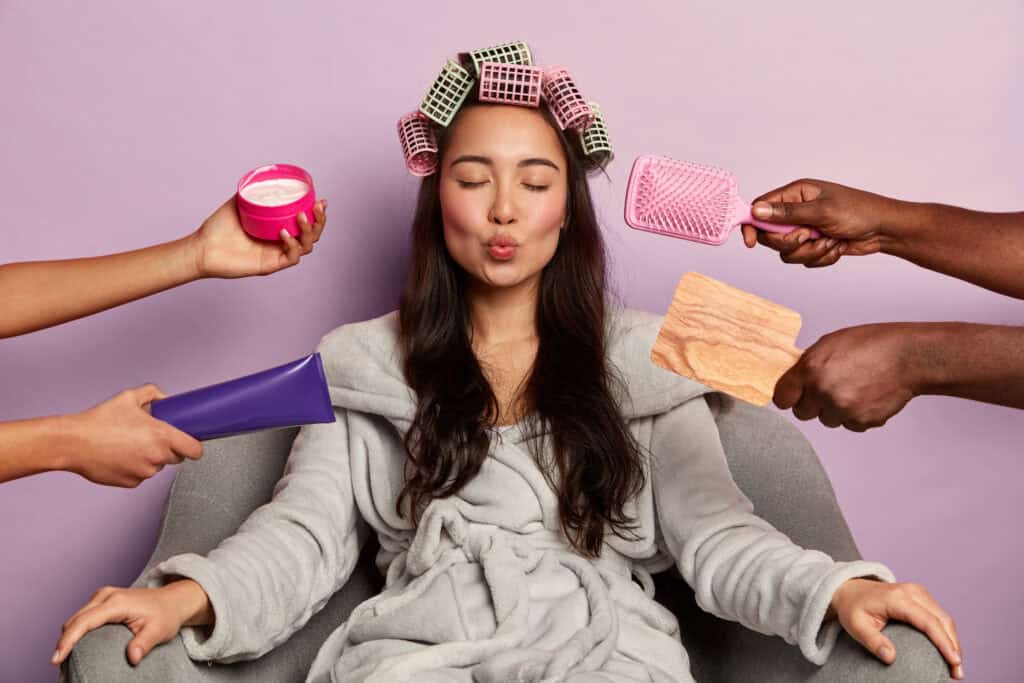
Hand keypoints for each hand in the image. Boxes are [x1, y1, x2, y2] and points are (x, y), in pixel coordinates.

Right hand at [52, 580, 208, 667]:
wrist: (173, 600)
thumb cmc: (166, 615)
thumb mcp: (159, 630)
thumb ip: (144, 643)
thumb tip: (132, 658)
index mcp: (117, 602)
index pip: (84, 622)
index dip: (68, 640)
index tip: (56, 658)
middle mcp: (106, 595)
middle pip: (75, 620)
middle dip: (64, 642)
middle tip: (59, 665)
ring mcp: (102, 595)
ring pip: (76, 618)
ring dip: (68, 636)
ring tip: (64, 658)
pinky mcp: (102, 600)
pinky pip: (82, 616)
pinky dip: (75, 631)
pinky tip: (75, 646)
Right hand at [63, 384, 201, 486]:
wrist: (73, 443)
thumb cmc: (99, 421)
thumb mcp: (129, 398)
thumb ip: (152, 393)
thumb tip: (165, 398)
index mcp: (162, 436)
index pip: (195, 450)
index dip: (195, 446)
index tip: (192, 443)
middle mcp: (156, 456)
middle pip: (176, 457)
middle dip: (169, 448)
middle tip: (151, 438)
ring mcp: (144, 472)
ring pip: (157, 466)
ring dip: (150, 458)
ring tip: (129, 445)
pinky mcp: (131, 483)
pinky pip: (140, 476)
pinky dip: (135, 468)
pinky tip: (121, 456)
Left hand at [189, 196, 326, 277]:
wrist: (203, 247)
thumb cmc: (217, 228)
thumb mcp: (238, 203)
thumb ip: (251, 192)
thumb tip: (263, 178)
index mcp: (278, 229)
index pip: (305, 223)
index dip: (317, 214)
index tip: (320, 201)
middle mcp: (280, 243)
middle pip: (312, 235)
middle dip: (320, 221)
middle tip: (317, 208)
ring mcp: (277, 254)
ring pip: (306, 246)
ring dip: (308, 231)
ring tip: (301, 217)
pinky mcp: (270, 265)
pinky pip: (291, 258)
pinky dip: (292, 245)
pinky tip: (284, 233)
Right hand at [740, 179, 895, 267]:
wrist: (883, 230)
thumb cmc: (858, 212)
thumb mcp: (821, 211)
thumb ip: (787, 213)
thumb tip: (756, 210)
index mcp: (795, 194)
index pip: (760, 208)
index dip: (752, 225)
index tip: (751, 242)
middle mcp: (796, 211)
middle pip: (770, 235)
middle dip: (790, 242)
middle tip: (807, 236)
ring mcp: (805, 229)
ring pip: (787, 252)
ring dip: (810, 252)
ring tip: (829, 241)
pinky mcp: (813, 245)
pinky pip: (803, 260)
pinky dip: (820, 257)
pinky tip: (836, 246)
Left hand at [773, 324, 924, 431]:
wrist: (907, 357)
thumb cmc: (872, 345)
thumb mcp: (829, 344)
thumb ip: (808, 365)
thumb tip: (794, 380)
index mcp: (810, 369)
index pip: (782, 397)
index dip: (788, 397)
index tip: (792, 397)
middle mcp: (822, 392)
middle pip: (802, 413)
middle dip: (811, 404)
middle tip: (828, 390)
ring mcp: (842, 409)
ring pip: (827, 420)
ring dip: (835, 410)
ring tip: (853, 389)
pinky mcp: (861, 421)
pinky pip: (849, 425)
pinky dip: (856, 416)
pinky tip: (866, 396)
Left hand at [831, 578, 962, 678]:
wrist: (849, 588)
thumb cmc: (853, 607)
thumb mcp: (855, 626)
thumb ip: (873, 641)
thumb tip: (891, 658)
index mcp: (898, 598)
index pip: (928, 622)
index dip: (944, 643)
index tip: (954, 662)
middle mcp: (912, 592)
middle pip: (942, 620)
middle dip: (953, 647)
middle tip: (957, 673)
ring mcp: (918, 592)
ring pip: (945, 618)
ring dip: (953, 642)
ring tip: (955, 666)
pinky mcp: (921, 596)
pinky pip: (939, 616)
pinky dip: (946, 634)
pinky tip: (948, 651)